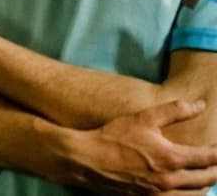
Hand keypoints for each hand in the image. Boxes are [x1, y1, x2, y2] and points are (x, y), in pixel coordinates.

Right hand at [68, 99, 216, 194]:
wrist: (87, 160)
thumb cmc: (114, 137)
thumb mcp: (143, 118)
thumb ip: (175, 110)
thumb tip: (200, 105)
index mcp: (171, 158)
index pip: (210, 158)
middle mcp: (170, 180)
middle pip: (208, 179)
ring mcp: (160, 194)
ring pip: (197, 194)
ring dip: (205, 184)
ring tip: (207, 175)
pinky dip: (190, 195)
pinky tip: (187, 189)